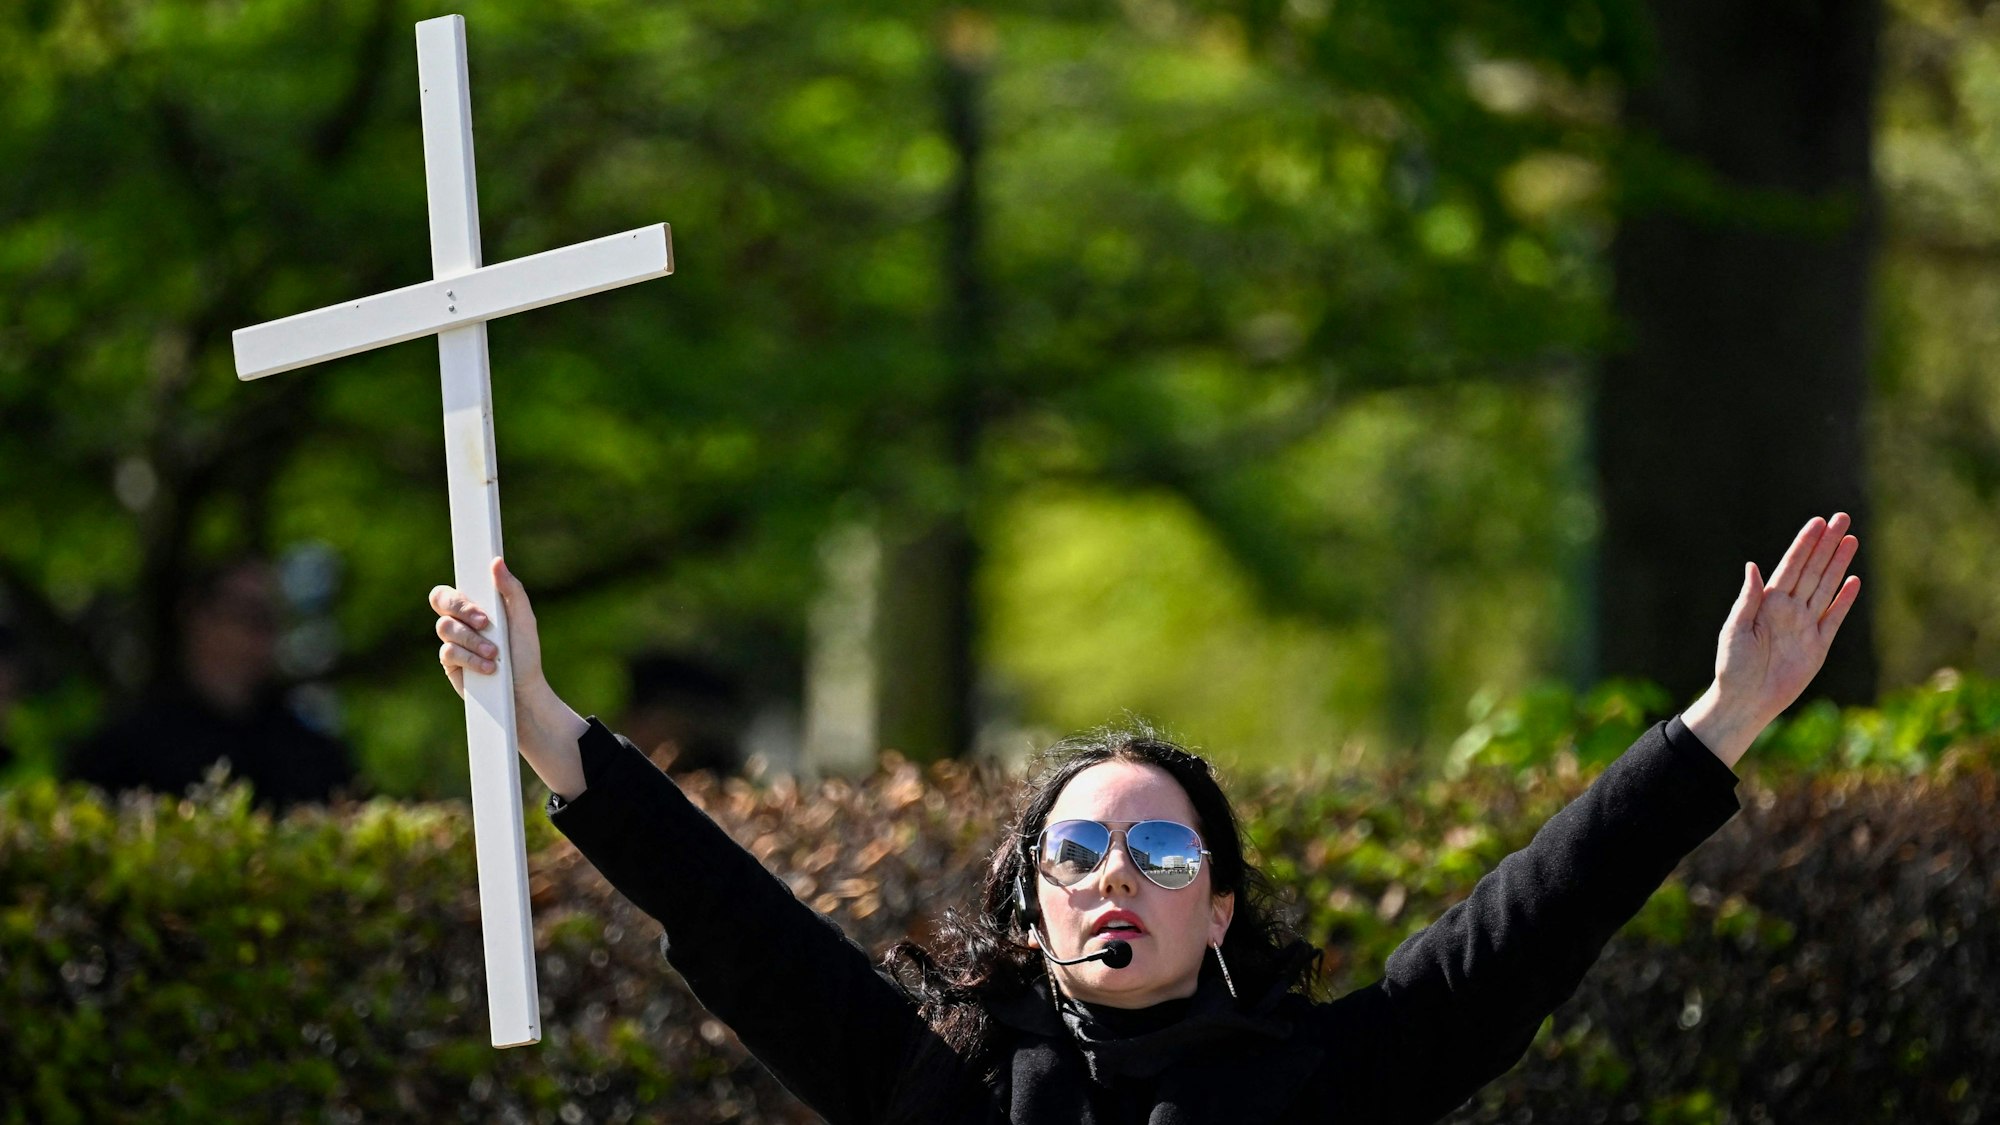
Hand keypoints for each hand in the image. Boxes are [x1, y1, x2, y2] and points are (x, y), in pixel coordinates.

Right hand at [430, 557, 543, 698]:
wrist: (522, 691)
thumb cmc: (524, 653)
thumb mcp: (523, 619)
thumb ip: (511, 590)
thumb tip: (497, 562)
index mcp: (477, 605)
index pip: (455, 588)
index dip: (459, 591)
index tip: (478, 601)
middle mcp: (461, 620)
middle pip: (441, 601)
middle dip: (463, 610)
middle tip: (485, 622)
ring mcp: (453, 641)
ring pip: (445, 627)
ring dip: (473, 640)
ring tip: (494, 653)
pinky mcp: (450, 662)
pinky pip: (449, 652)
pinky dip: (471, 658)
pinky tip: (488, 668)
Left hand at [1684, 513, 1861, 767]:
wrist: (1746, 701)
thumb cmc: (1732, 666)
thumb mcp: (1735, 630)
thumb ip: (1748, 599)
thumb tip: (1753, 567)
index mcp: (1767, 603)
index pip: (1791, 566)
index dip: (1804, 544)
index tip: (1817, 522)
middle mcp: (1788, 609)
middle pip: (1813, 570)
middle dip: (1827, 544)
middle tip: (1842, 518)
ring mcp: (1805, 626)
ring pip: (1826, 587)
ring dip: (1839, 564)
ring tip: (1851, 539)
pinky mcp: (1818, 646)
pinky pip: (1834, 618)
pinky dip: (1844, 600)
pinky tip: (1853, 580)